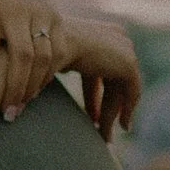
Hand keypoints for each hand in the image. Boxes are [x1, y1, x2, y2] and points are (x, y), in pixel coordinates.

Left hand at [0, 0, 62, 118]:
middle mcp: (15, 9)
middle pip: (21, 52)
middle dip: (16, 86)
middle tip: (7, 114)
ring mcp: (39, 12)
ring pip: (43, 55)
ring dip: (33, 85)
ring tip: (20, 107)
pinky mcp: (56, 16)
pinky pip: (58, 50)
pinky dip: (48, 73)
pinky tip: (36, 90)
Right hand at [49, 12, 141, 138]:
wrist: (45, 44)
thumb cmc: (37, 52)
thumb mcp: (50, 62)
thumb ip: (57, 72)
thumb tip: (40, 92)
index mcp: (95, 33)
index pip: (98, 70)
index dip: (94, 95)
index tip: (91, 117)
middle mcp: (113, 37)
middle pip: (112, 80)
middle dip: (105, 107)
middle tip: (98, 130)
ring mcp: (123, 48)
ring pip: (122, 88)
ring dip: (113, 114)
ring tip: (104, 136)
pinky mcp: (128, 63)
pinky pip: (133, 90)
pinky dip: (128, 109)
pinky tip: (122, 127)